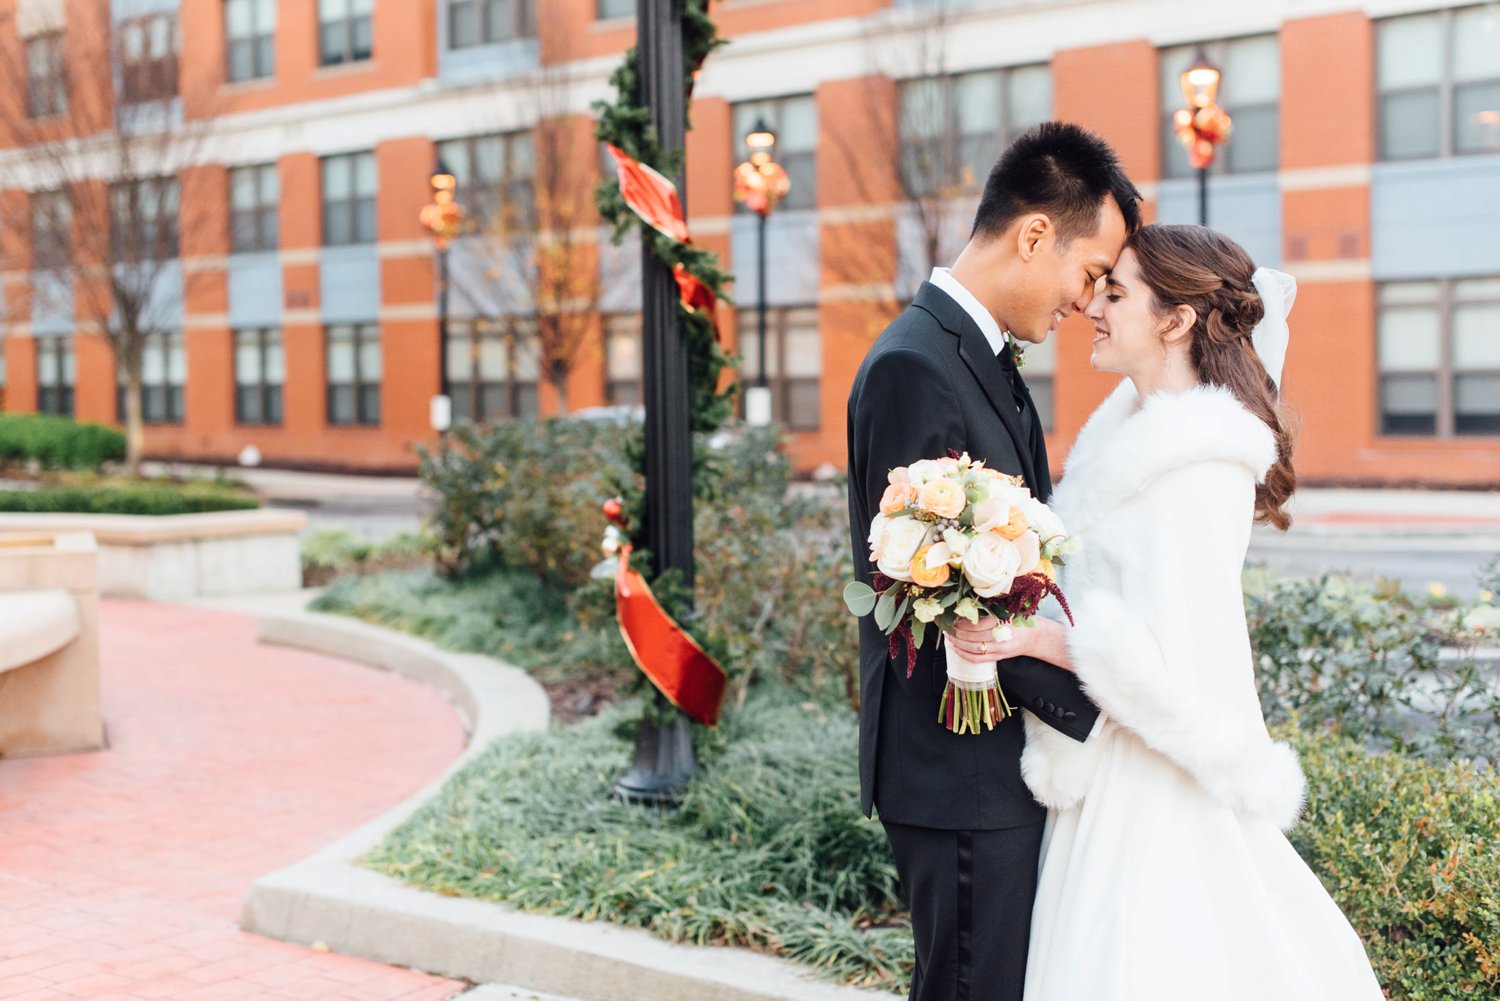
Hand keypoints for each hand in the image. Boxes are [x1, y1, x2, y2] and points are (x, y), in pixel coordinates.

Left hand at [946, 615, 1073, 670]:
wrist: (1035, 636)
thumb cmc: (1019, 619)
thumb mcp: (1008, 608)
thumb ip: (990, 607)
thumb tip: (966, 603)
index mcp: (1004, 621)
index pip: (977, 624)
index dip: (963, 622)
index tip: (954, 618)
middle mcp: (1001, 636)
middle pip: (972, 637)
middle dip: (957, 633)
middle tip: (948, 627)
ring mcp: (1000, 649)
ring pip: (973, 649)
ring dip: (957, 643)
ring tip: (949, 637)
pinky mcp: (998, 657)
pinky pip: (977, 659)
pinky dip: (964, 655)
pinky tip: (955, 649)